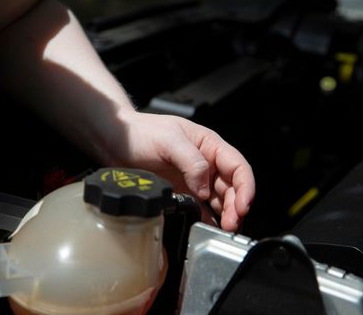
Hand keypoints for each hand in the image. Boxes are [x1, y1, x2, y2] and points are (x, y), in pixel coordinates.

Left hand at [110, 110, 254, 231]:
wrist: (116, 141)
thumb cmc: (142, 132)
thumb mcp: (169, 140)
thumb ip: (191, 161)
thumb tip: (204, 189)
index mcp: (210, 146)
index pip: (238, 167)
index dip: (246, 188)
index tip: (243, 206)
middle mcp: (206, 163)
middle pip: (233, 188)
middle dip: (236, 207)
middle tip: (231, 225)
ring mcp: (195, 180)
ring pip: (220, 201)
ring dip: (225, 216)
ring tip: (223, 230)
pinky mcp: (182, 193)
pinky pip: (201, 209)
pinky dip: (207, 220)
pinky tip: (207, 229)